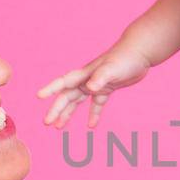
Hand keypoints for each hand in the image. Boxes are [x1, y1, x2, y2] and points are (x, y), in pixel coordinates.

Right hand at [36, 43, 151, 128]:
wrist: (140, 52)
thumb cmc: (125, 58)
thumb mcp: (112, 68)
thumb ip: (100, 78)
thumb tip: (89, 88)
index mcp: (84, 74)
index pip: (63, 83)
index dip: (51, 89)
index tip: (39, 96)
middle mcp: (87, 80)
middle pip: (67, 96)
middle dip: (57, 109)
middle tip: (47, 123)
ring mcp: (96, 84)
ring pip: (77, 102)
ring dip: (68, 114)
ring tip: (59, 127)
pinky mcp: (107, 89)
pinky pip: (96, 104)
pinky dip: (93, 114)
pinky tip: (91, 126)